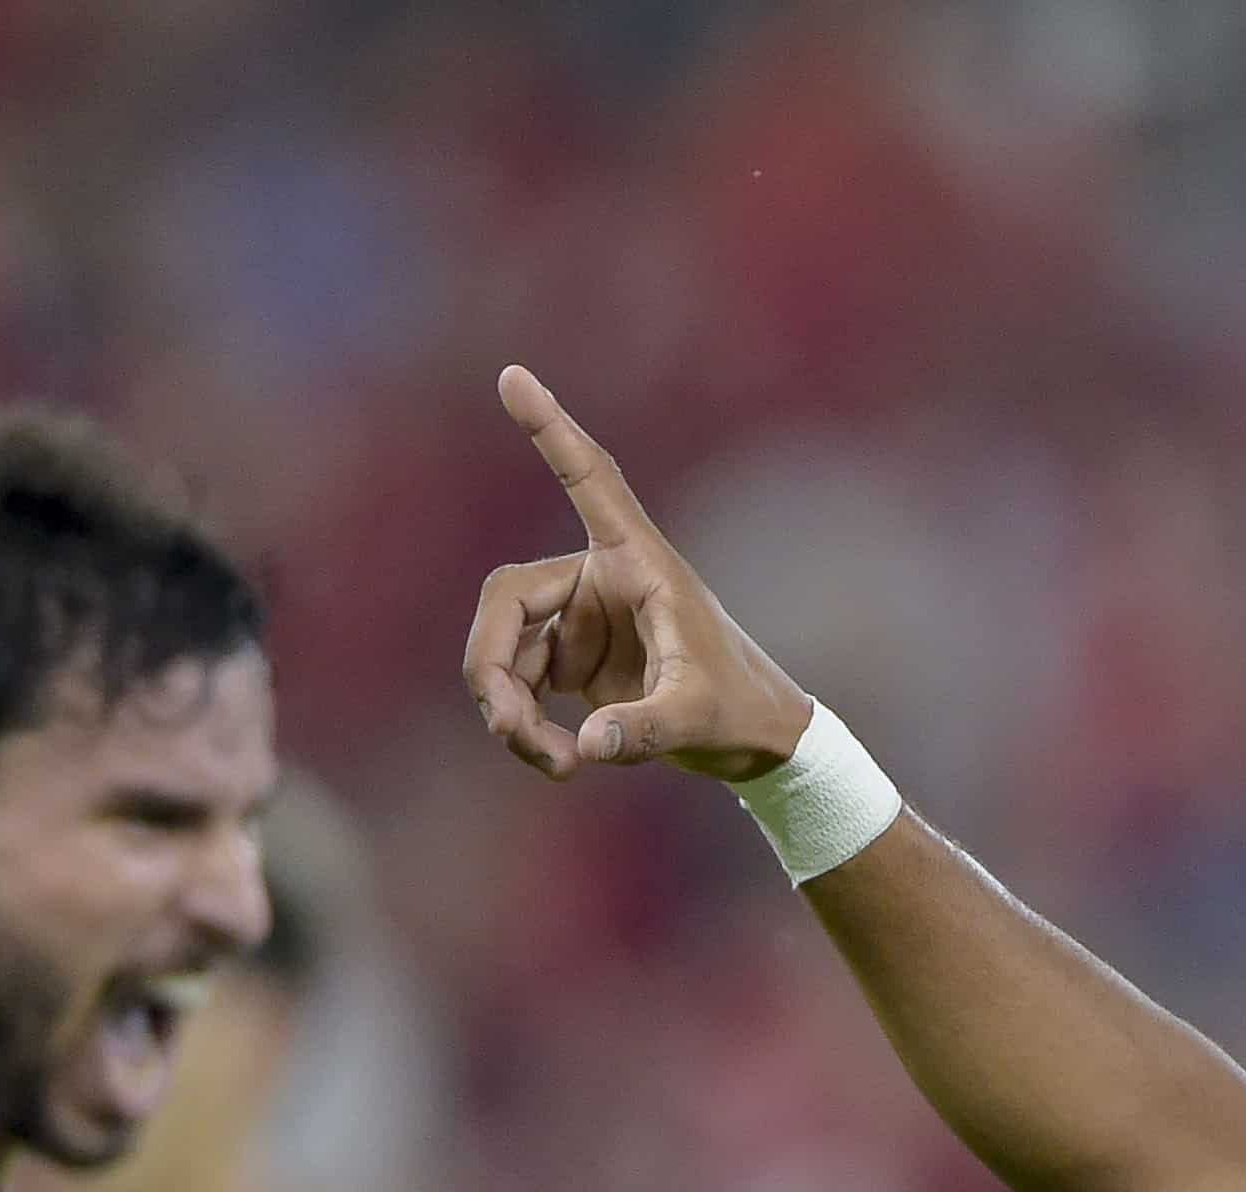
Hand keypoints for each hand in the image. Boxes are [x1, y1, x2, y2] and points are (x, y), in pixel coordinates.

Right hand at [466, 365, 817, 780]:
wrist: (754, 742)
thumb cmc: (740, 710)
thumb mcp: (698, 720)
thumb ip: (643, 732)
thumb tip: (586, 746)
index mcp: (639, 562)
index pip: (589, 481)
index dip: (551, 430)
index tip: (512, 375)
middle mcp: (600, 578)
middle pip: (506, 599)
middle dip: (492, 666)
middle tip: (509, 729)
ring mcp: (578, 618)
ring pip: (501, 649)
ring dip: (508, 709)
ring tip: (556, 763)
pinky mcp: (568, 658)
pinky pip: (514, 682)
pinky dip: (522, 724)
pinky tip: (565, 761)